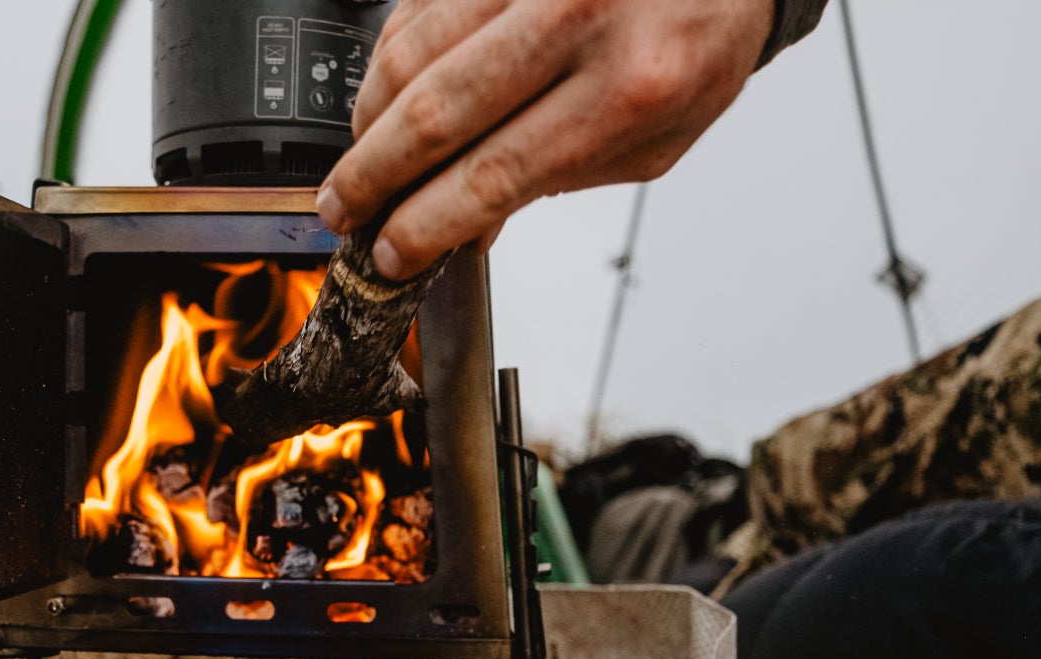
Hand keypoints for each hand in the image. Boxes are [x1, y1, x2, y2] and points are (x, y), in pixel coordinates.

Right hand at [316, 0, 774, 278]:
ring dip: (368, 119)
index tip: (392, 253)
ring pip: (410, 53)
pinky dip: (388, 57)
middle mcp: (580, 17)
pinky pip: (417, 6)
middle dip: (373, 178)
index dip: (427, 223)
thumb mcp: (657, 137)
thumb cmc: (698, 38)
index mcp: (630, 89)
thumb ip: (566, 180)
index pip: (495, 174)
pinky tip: (385, 95)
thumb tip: (470, 224)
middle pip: (437, 114)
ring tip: (358, 160)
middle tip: (342, 213)